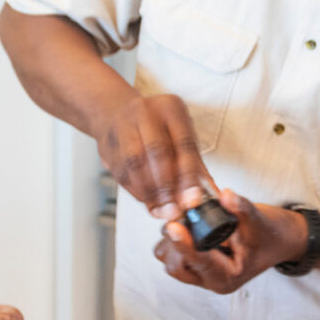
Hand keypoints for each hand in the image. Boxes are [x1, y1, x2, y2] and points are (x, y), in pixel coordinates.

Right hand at [97, 93, 213, 220]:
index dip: (188, 175)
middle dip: (166, 186)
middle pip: (156, 151)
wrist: (115, 112)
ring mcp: (122, 126)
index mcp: (171, 108)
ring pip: (134, 163)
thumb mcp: (181, 135)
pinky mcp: (106, 144)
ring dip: (149, 192)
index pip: (183, 143)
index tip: (193, 200)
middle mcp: (145, 113)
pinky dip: (135, 191)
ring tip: (161, 210)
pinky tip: (147, 202)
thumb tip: (212, 194)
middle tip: (174, 210)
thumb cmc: (157, 127)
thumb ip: (195, 164)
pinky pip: (120, 172)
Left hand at [153, 190, 308, 294]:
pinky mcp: (196, 264)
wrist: (281, 240)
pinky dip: (175, 240)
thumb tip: (225, 195)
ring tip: (185, 221)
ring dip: (172, 241)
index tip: (175, 225)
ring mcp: (202, 274)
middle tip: (181, 217)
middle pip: (176, 265)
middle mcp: (211, 279)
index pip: (198, 262)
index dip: (184, 243)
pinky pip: (174, 255)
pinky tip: (186, 225)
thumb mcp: (260, 220)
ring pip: (171, 261)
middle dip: (175, 241)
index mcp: (227, 277)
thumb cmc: (271, 235)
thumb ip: (241, 208)